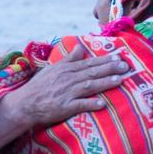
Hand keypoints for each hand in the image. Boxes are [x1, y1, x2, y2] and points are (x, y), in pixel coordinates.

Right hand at [0, 44, 127, 150]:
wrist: (26, 103)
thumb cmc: (40, 86)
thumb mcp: (53, 69)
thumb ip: (69, 59)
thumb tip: (80, 47)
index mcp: (67, 69)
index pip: (89, 63)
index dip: (106, 60)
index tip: (120, 57)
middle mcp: (68, 79)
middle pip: (92, 72)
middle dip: (110, 69)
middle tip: (126, 66)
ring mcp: (67, 93)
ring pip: (89, 86)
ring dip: (105, 83)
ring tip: (120, 80)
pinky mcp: (64, 107)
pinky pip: (79, 104)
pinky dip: (90, 103)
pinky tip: (102, 103)